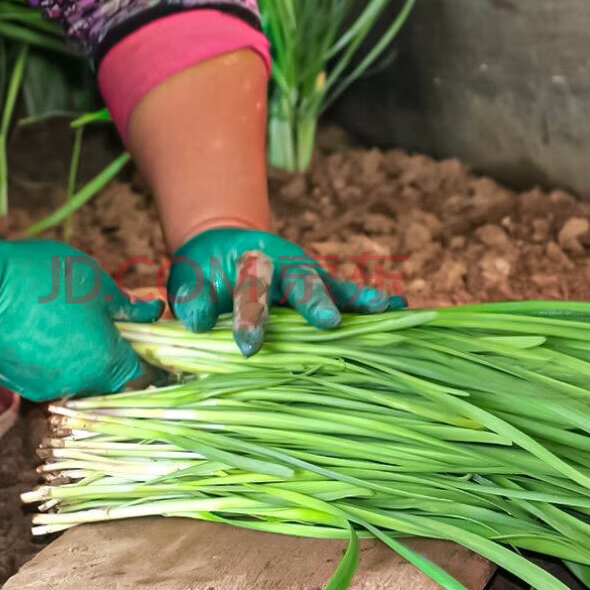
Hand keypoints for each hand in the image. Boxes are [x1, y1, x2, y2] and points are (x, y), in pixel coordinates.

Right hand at [0, 238, 163, 401]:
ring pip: (83, 382)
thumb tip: (153, 311)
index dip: (157, 368)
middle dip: (121, 362)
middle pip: (114, 383)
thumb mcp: (96, 282)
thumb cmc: (42, 279)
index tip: (163, 358)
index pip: (146, 378)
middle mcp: (80, 385)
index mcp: (106, 363)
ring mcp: (48, 389)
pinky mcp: (22, 386)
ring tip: (82, 330)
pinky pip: (54, 379)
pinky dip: (61, 363)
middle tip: (120, 333)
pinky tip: (53, 336)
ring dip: (89, 363)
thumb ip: (128, 305)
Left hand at [167, 228, 405, 355]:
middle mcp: (280, 268)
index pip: (247, 294)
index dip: (249, 318)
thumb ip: (193, 300)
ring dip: (353, 297)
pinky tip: (400, 306)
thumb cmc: (203, 274)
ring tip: (382, 307)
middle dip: (312, 302)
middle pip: (297, 284)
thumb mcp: (189, 284)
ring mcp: (302, 274)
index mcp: (243, 270)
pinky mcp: (318, 284)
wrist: (221, 244)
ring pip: (329, 285)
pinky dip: (368, 299)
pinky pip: (346, 292)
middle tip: (328, 321)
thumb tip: (197, 320)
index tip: (249, 345)